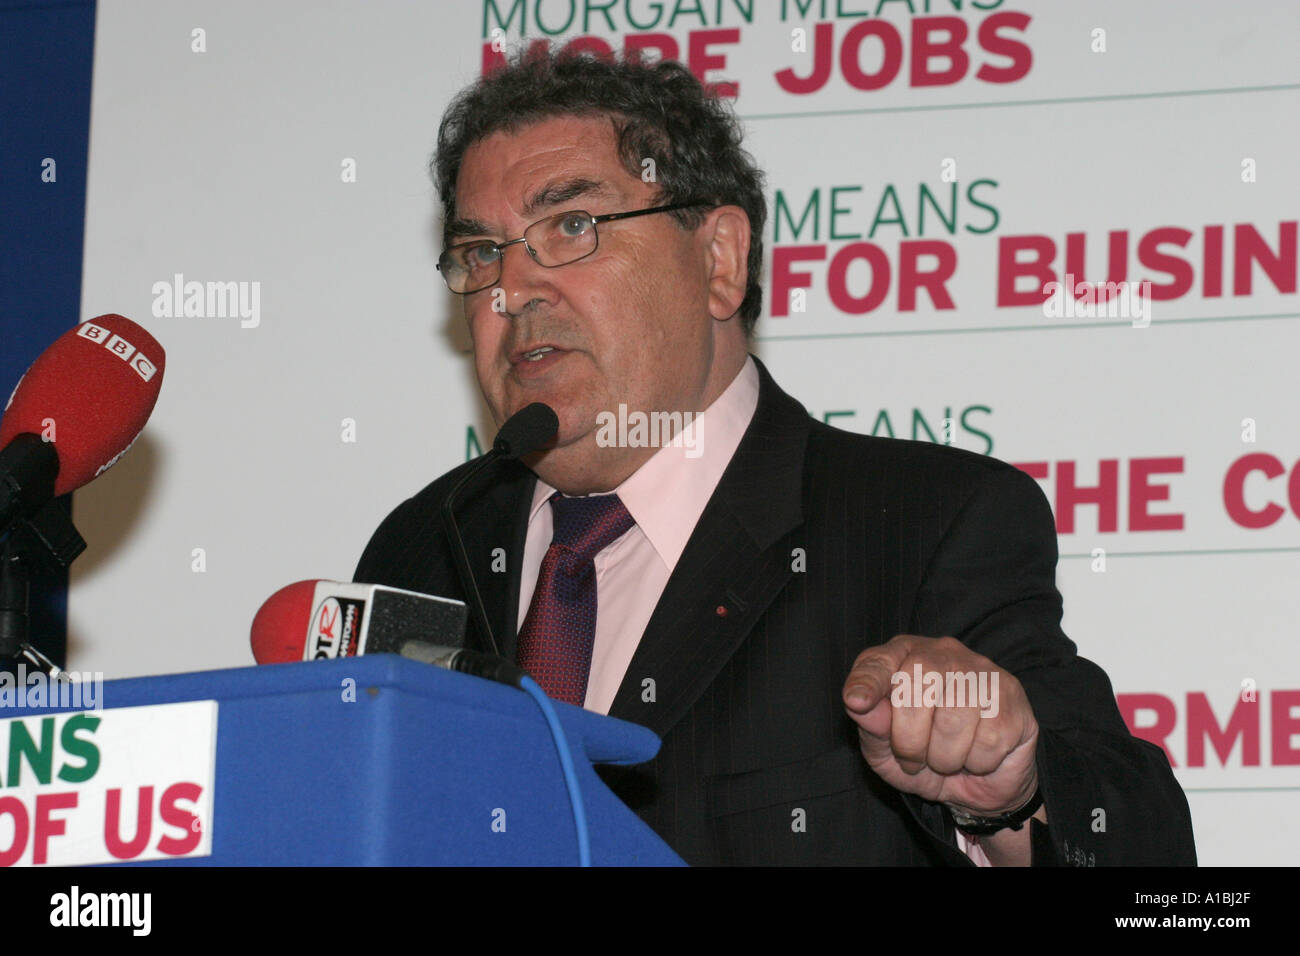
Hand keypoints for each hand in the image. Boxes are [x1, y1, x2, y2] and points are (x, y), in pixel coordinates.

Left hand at [841, 634, 1038, 816]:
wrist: (980, 783)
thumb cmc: (924, 759)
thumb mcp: (886, 753)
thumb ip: (872, 727)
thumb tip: (858, 701)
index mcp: (902, 658)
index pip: (879, 662)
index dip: (868, 681)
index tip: (856, 701)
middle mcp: (942, 654)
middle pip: (917, 685)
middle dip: (909, 739)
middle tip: (914, 760)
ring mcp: (981, 671)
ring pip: (954, 716)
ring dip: (945, 757)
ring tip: (946, 760)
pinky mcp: (1012, 695)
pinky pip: (990, 737)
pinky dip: (978, 762)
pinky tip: (977, 756)